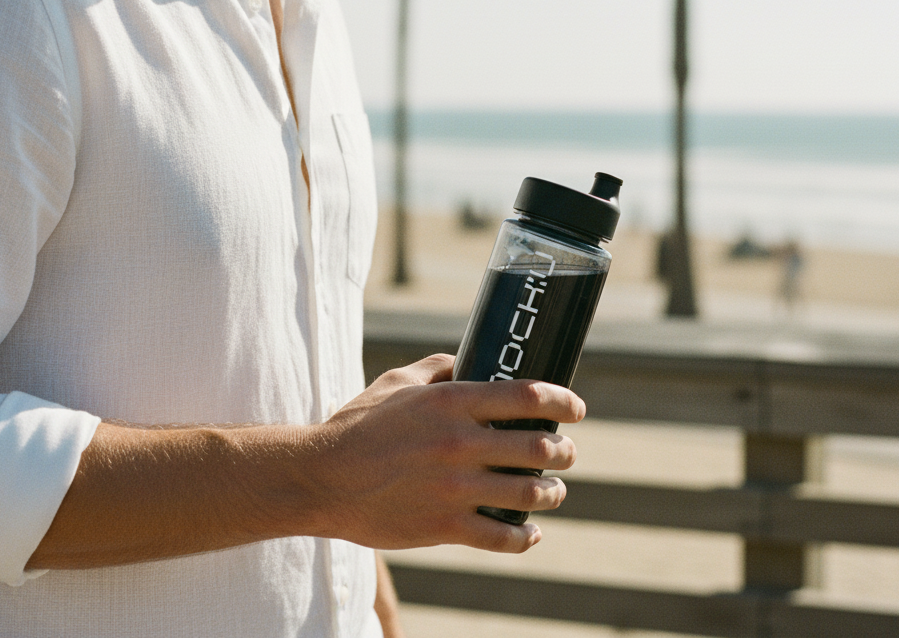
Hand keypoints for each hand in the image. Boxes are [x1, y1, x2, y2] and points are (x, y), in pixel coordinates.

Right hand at [296, 354, 583, 553]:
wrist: (323, 479)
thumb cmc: (359, 424)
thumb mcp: (398, 382)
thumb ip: (439, 369)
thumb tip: (469, 361)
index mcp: (452, 403)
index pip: (527, 397)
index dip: (562, 401)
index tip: (576, 408)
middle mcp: (460, 444)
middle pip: (538, 448)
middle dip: (562, 451)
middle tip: (565, 451)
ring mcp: (455, 489)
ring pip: (528, 494)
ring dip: (551, 492)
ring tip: (552, 489)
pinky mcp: (445, 527)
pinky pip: (502, 537)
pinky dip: (524, 536)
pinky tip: (529, 531)